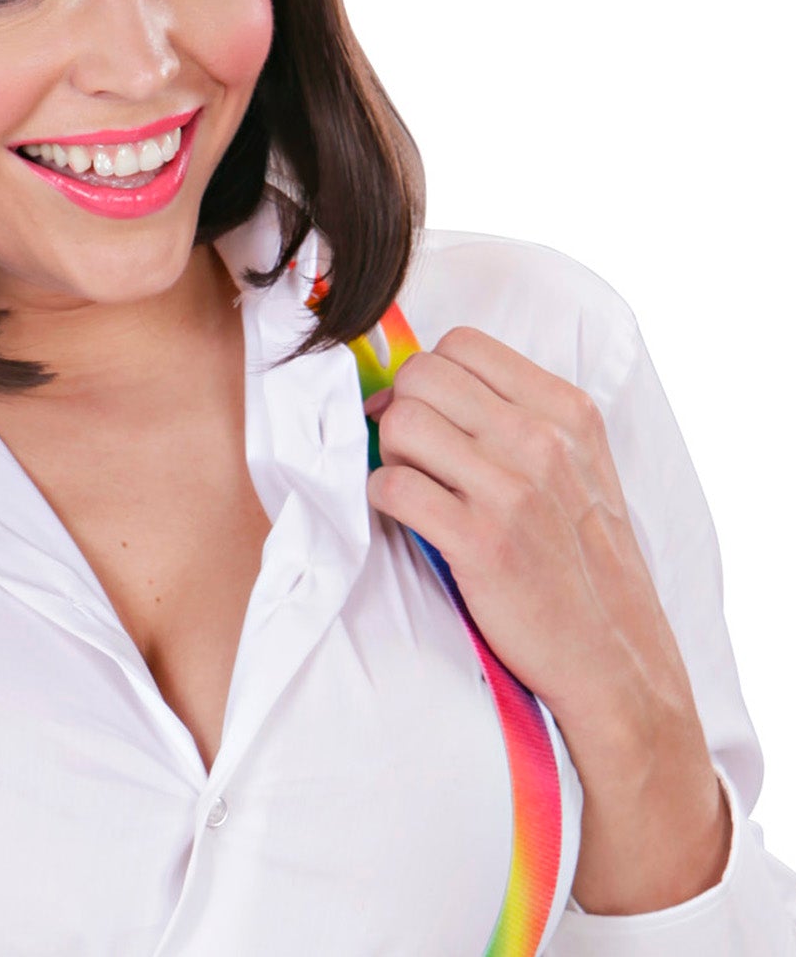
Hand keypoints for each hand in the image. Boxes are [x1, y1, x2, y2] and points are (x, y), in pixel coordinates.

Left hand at [363, 326, 695, 729]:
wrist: (616, 656)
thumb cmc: (583, 557)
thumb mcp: (578, 464)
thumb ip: (514, 414)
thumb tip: (415, 386)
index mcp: (566, 410)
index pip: (461, 343)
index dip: (430, 374)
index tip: (429, 412)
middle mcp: (542, 440)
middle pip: (421, 375)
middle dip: (402, 408)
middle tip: (415, 453)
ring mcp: (513, 490)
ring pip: (401, 423)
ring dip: (391, 454)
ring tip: (416, 487)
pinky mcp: (481, 542)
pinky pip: (392, 486)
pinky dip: (384, 499)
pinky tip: (410, 518)